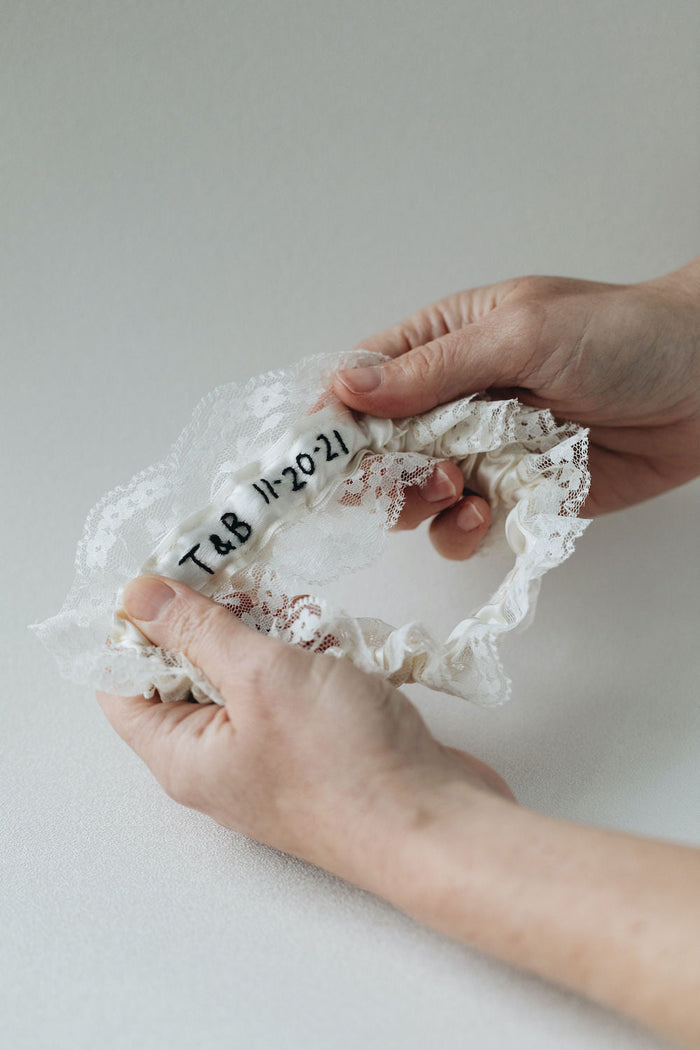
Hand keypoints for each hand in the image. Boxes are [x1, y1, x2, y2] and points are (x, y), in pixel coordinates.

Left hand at [98, 576, 699, 1045]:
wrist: (436, 823)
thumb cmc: (345, 765)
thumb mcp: (260, 677)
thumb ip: (198, 631)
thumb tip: (136, 596)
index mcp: (183, 754)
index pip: (123, 684)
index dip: (135, 627)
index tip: (166, 575)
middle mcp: (219, 758)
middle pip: (189, 671)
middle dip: (216, 618)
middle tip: (244, 573)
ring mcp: (270, 753)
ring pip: (249, 672)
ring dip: (273, 633)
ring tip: (306, 615)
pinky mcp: (317, 744)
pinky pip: (295, 686)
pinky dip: (310, 655)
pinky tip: (338, 640)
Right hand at [337, 258, 699, 555]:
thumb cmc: (623, 336)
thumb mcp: (521, 335)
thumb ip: (432, 369)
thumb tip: (346, 387)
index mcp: (442, 342)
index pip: (360, 381)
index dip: (334, 419)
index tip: (320, 455)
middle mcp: (452, 399)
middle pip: (377, 449)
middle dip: (381, 471)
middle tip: (414, 474)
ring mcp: (481, 451)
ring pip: (413, 494)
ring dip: (422, 502)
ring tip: (462, 488)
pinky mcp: (513, 494)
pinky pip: (462, 525)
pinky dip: (463, 529)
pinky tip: (486, 512)